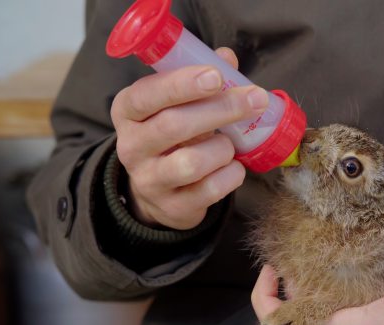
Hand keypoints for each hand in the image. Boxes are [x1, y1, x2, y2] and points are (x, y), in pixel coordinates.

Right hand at [110, 48, 268, 228]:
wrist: (159, 193)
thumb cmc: (173, 136)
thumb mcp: (177, 104)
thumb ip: (201, 80)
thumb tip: (227, 58)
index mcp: (128, 111)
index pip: (146, 95)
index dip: (181, 84)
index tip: (216, 76)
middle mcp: (131, 146)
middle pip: (174, 125)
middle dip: (221, 109)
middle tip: (255, 99)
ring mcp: (149, 180)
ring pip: (191, 162)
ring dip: (223, 148)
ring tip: (230, 144)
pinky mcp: (173, 207)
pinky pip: (210, 190)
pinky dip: (231, 175)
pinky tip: (233, 168)